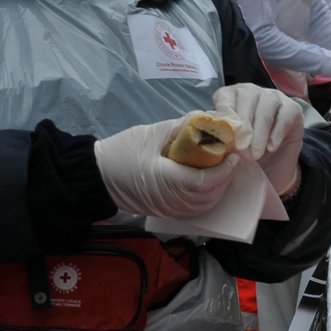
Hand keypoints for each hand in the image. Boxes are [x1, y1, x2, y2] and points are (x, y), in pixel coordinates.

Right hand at [93, 121, 239, 218]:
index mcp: (166, 180)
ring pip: (204, 205)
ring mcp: (169, 210)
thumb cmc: (122, 152)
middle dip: (224, 177)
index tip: (233, 154)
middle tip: (231, 158)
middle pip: (208, 195)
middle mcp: (170, 200)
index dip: (223, 170)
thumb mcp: (151, 133)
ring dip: (218, 188)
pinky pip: (195, 209)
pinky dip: (207, 197)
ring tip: (223, 168)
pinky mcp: (167, 212)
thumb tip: (207, 118)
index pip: (204, 181)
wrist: (97, 176)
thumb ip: (181, 126)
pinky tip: (210, 182)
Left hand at [213, 83, 304, 195]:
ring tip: (256, 153)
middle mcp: (252, 93)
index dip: (225, 111)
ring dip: (260, 130)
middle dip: (244, 123)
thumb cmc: (244, 157)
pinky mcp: (293, 109)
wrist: (270, 171)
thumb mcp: (227, 149)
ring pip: (267, 104)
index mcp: (231, 97)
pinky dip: (277, 132)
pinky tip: (271, 147)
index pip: (225, 96)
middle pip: (248, 97)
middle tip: (241, 147)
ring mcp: (274, 98)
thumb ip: (219, 136)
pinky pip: (286, 114)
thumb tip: (209, 129)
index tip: (225, 132)